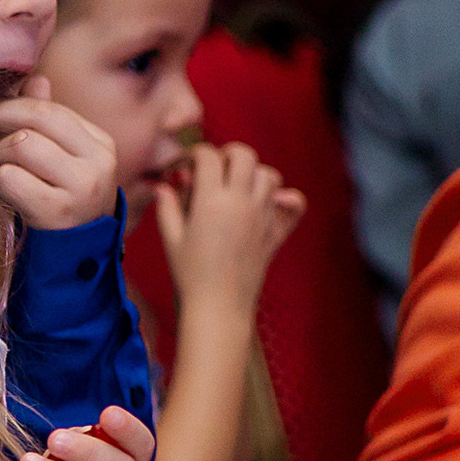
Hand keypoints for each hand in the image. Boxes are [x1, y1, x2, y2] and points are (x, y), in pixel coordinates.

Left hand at [0, 79, 119, 231]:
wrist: (75, 257)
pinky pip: (10, 178)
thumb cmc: (61, 201)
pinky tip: (6, 193)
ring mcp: (81, 187)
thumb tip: (35, 80)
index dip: (6, 105)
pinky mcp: (59, 212)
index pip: (46, 107)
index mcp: (99, 142)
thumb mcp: (61, 160)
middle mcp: (98, 161)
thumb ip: (47, 122)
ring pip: (22, 145)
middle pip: (34, 118)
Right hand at [154, 141, 303, 316]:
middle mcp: (241, 202)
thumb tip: (164, 188)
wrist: (218, 306)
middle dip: (229, 153)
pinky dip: (289, 199)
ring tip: (240, 187)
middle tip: (218, 167)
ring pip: (269, 175)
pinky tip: (274, 202)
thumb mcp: (172, 238)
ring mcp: (262, 216)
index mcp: (211, 200)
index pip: (208, 156)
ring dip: (254, 174)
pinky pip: (295, 206)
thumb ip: (167, 207)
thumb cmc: (190, 274)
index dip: (196, 154)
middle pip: (244, 155)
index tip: (189, 165)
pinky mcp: (275, 233)